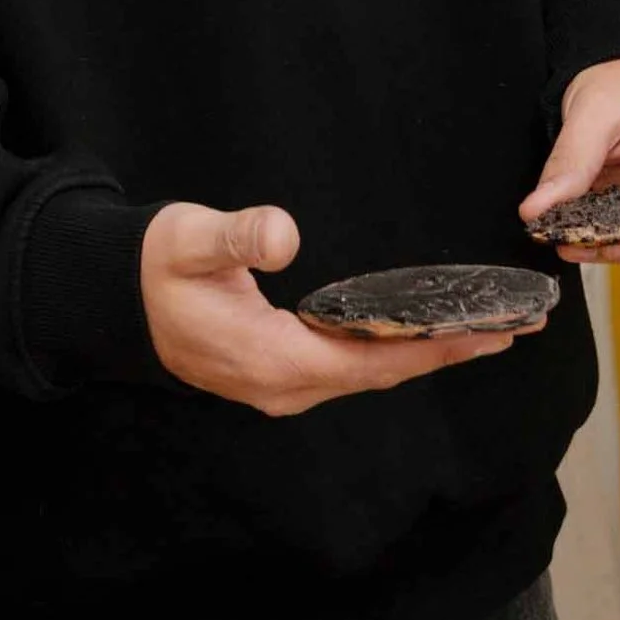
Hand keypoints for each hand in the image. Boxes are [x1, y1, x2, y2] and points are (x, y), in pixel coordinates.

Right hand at [141, 201, 537, 415]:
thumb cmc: (151, 267)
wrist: (111, 301)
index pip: (369, 359)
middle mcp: (282, 385)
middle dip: (444, 351)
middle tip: (509, 328)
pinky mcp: (278, 374)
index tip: (484, 332)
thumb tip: (283, 235)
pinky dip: (392, 352)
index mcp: (270, 359)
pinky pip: (350, 368)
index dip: (430, 347)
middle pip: (381, 373)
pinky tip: (420, 333)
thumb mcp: (187, 241)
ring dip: (423, 354)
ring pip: (368, 374)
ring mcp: (280, 385)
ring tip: (479, 331)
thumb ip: (236, 238)